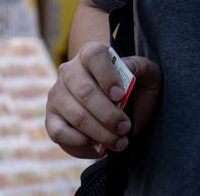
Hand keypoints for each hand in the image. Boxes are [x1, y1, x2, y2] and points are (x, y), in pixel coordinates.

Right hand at [46, 41, 161, 158]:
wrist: (119, 112)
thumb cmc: (133, 90)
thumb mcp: (147, 77)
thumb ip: (142, 68)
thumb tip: (128, 68)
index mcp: (91, 54)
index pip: (94, 56)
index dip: (107, 76)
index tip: (120, 96)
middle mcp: (69, 71)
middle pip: (85, 91)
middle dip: (108, 114)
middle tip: (125, 127)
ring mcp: (57, 95)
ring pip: (76, 115)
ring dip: (100, 132)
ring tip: (119, 141)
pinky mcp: (51, 119)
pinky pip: (59, 132)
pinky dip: (81, 142)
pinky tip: (97, 145)